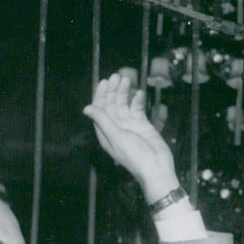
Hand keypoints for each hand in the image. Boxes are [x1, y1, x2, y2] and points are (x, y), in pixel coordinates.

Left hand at [83, 71, 178, 203]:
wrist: (156, 167)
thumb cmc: (135, 156)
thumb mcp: (116, 137)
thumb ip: (102, 121)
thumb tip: (86, 108)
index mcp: (105, 133)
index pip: (100, 110)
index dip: (101, 95)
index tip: (105, 81)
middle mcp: (116, 128)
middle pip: (111, 105)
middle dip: (113, 90)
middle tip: (117, 76)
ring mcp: (130, 126)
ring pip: (124, 105)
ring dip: (124, 92)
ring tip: (127, 79)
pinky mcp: (143, 125)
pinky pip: (138, 109)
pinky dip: (137, 100)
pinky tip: (139, 92)